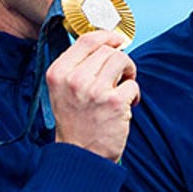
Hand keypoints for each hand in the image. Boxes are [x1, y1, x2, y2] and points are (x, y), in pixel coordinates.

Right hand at [48, 31, 136, 162]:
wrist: (80, 155)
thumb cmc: (75, 122)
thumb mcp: (62, 90)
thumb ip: (77, 67)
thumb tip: (104, 44)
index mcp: (58, 73)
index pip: (86, 40)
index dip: (106, 36)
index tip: (117, 40)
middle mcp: (74, 79)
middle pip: (108, 50)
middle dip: (120, 60)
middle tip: (121, 76)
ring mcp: (94, 90)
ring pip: (122, 61)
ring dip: (129, 73)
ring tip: (124, 88)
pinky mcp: (113, 102)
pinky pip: (133, 85)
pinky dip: (134, 95)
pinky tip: (127, 106)